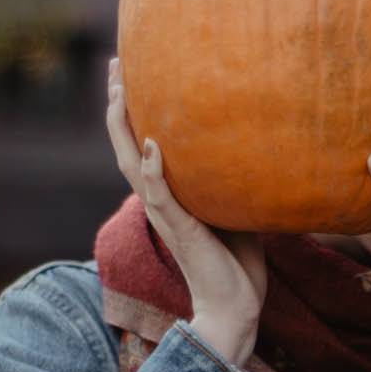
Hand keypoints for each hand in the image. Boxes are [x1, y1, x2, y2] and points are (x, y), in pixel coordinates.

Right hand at [107, 58, 266, 370]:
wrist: (234, 307)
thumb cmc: (236, 260)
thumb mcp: (236, 207)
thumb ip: (232, 177)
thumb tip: (255, 142)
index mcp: (169, 193)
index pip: (141, 141)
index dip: (133, 107)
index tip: (129, 68)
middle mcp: (159, 200)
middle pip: (125, 144)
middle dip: (118, 104)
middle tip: (114, 64)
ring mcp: (167, 215)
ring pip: (132, 165)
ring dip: (124, 128)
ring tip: (118, 94)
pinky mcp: (181, 232)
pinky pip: (162, 198)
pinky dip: (154, 172)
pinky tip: (152, 144)